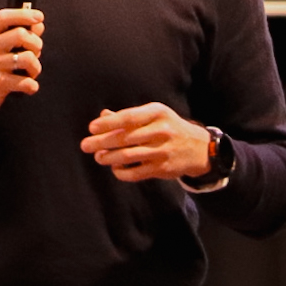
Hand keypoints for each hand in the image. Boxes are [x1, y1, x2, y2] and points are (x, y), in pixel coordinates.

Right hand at [0, 8, 45, 123]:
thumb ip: (11, 35)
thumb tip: (38, 26)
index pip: (4, 17)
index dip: (24, 14)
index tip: (39, 17)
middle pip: (21, 34)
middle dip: (36, 44)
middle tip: (35, 54)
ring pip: (28, 58)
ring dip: (36, 67)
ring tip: (31, 73)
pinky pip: (26, 82)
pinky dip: (32, 86)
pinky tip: (27, 87)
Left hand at [81, 103, 212, 182]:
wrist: (200, 148)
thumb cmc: (170, 128)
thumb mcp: (154, 116)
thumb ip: (129, 117)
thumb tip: (102, 116)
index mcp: (157, 113)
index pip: (128, 117)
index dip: (108, 123)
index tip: (91, 128)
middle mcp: (161, 130)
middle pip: (125, 137)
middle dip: (101, 142)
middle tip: (85, 145)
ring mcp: (162, 150)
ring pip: (128, 156)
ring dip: (109, 157)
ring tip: (99, 157)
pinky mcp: (163, 168)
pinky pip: (136, 172)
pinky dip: (122, 172)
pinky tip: (115, 168)